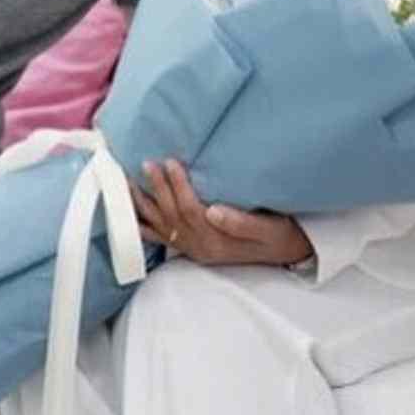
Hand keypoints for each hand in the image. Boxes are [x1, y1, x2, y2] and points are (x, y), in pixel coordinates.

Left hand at [132, 158, 312, 268]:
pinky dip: (143, 225)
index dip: (178, 186)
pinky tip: (130, 213)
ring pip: (160, 226)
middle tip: (147, 163)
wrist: (286, 253)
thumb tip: (215, 211)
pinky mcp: (190, 248)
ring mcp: (193, 249)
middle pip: (171, 215)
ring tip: (128, 182)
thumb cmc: (278, 234)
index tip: (171, 162)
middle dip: (157, 188)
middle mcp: (200, 247)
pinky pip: (160, 238)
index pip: (190, 209)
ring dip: (143, 204)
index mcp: (217, 241)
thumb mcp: (269, 227)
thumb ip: (242, 222)